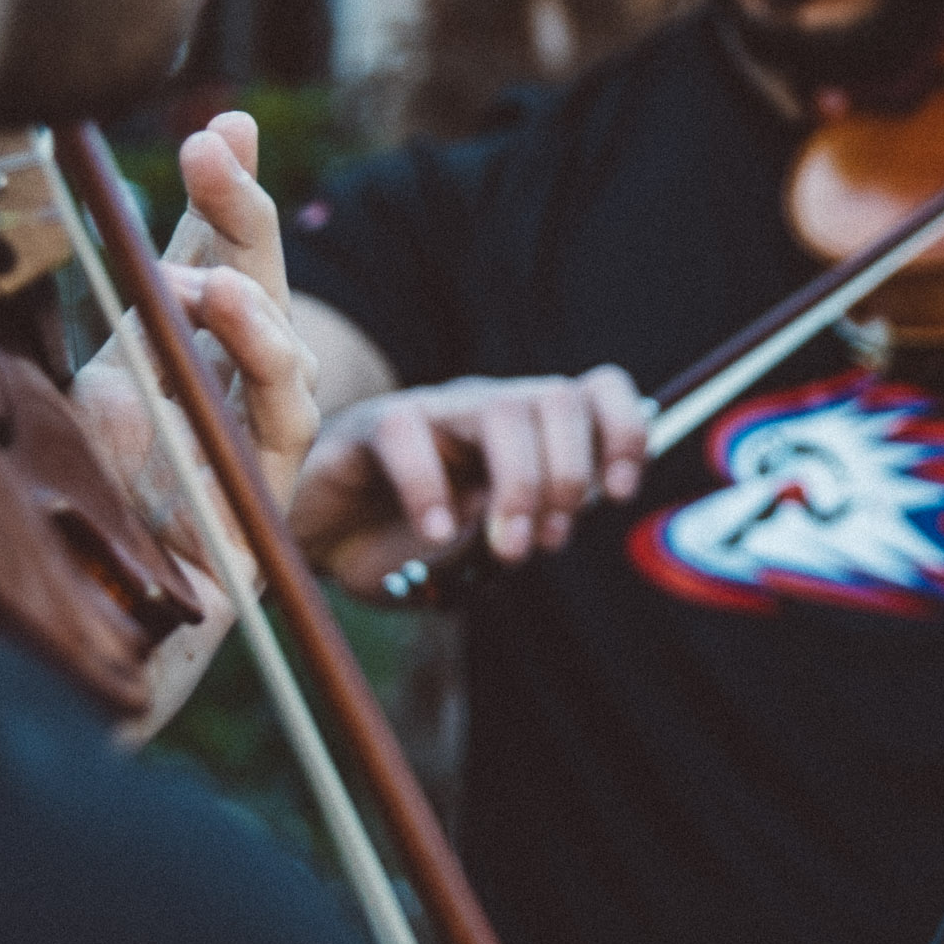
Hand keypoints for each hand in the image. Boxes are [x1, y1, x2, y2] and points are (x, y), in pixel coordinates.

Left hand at [70, 109, 318, 538]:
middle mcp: (226, 381)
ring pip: (283, 342)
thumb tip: (124, 291)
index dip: (221, 191)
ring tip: (204, 274)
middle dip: (238, 206)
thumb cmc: (84, 508)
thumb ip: (114, 344)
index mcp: (174, 349)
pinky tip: (232, 313)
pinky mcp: (272, 486)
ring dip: (245, 292)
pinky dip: (264, 357)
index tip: (226, 124)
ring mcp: (257, 431)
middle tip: (215, 146)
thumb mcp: (84, 399)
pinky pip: (286, 412)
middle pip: (251, 278)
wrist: (89, 613)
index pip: (207, 254)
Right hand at [292, 364, 649, 585]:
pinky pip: (407, 434)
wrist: (319, 544)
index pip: (594, 393)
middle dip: (568, 474)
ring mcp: (431, 413)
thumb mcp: (478, 550)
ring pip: (500, 408)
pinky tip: (434, 534)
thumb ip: (522, 534)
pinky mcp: (372, 426)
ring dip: (519, 484)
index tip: (620, 492)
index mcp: (525, 435)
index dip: (623, 431)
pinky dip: (430, 489)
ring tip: (505, 546)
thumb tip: (554, 525)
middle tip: (546, 541)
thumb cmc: (406, 544)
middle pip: (557, 398)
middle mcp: (485, 410)